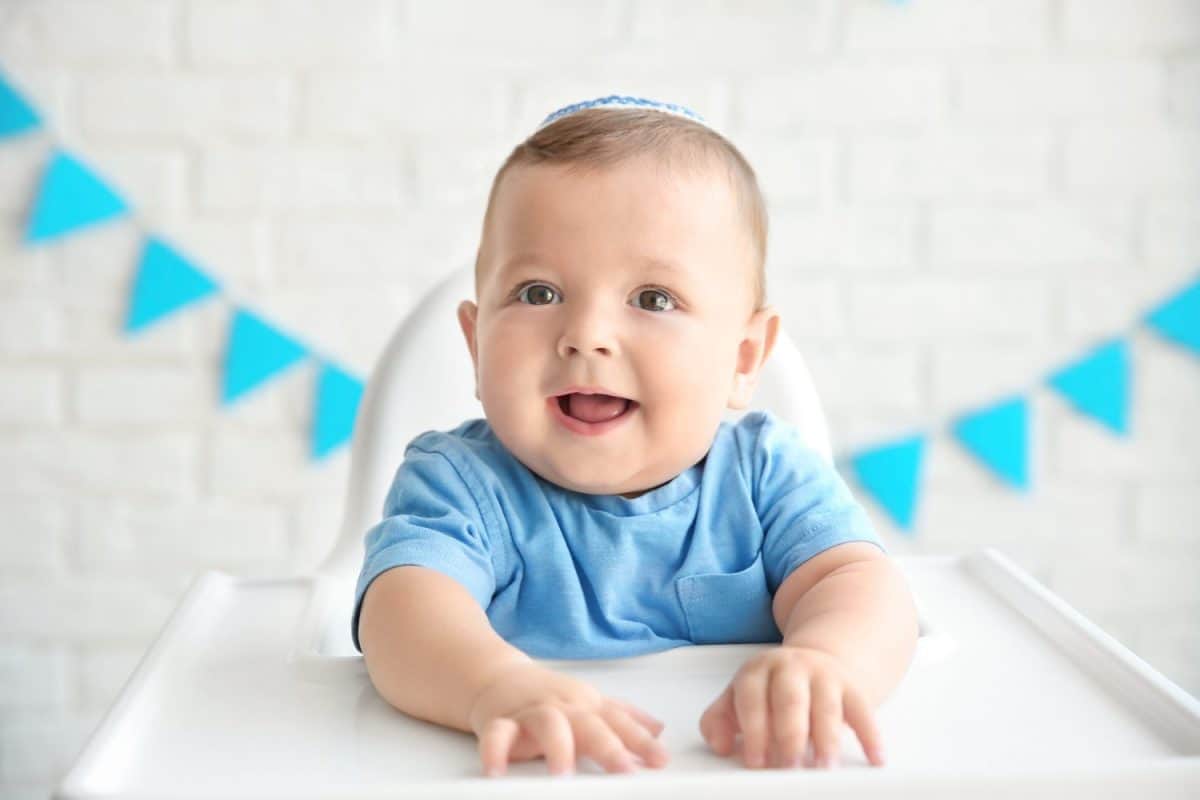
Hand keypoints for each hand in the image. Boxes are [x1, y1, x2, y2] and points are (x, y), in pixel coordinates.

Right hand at [467, 661, 669, 776]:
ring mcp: (531, 713)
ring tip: (564, 774)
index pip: (619, 722)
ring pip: (547, 723)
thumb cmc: (550, 697)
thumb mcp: (590, 703)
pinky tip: (497, 772)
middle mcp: (563, 708)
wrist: (498, 678)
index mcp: (587, 706)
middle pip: (589, 723)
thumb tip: (660, 729)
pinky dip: (495, 751)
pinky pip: (496, 734)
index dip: (641, 740)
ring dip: (557, 747)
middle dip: (608, 746)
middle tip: (624, 769)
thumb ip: (624, 717)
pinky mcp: (499, 722)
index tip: (661, 759)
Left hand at [698, 645, 884, 769]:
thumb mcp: (739, 696)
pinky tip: (875, 758)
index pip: (752, 698)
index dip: (753, 730)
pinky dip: (870, 735)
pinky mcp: (852, 687)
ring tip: (824, 768)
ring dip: (826, 739)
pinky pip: (863, 710)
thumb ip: (719, 720)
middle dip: (789, 735)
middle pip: (789, 700)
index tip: (756, 761)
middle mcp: (791, 668)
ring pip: (826, 707)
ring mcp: (824, 675)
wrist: (815, 661)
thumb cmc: (771, 689)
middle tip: (789, 766)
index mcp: (758, 670)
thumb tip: (720, 745)